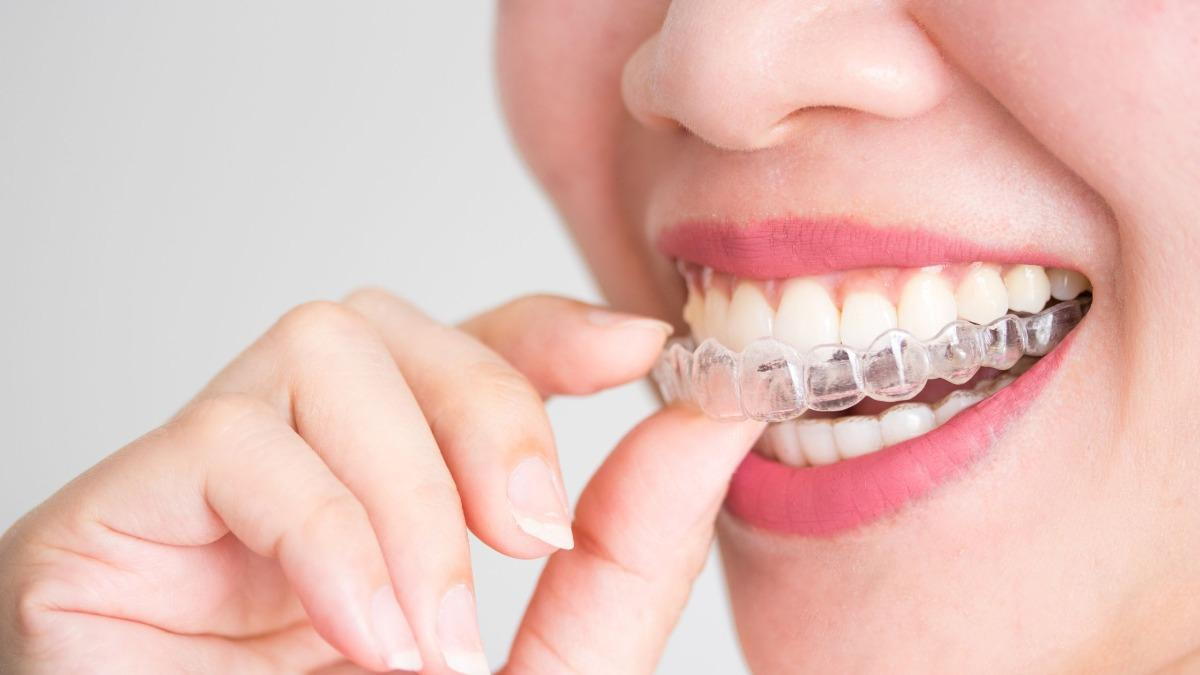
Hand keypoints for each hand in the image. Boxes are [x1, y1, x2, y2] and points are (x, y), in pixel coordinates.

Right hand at [0, 290, 761, 672]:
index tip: (638, 349)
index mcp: (385, 508)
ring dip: (409, 485)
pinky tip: (361, 631)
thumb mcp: (547, 674)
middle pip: (391, 326)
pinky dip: (328, 532)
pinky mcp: (111, 521)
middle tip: (529, 533)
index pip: (455, 354)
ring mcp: (200, 496)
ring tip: (427, 629)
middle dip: (488, 406)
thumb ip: (626, 556)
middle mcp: (293, 480)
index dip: (544, 329)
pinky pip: (231, 441)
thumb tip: (712, 419)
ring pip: (321, 351)